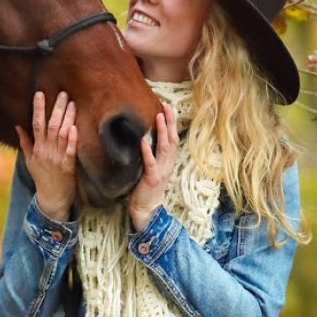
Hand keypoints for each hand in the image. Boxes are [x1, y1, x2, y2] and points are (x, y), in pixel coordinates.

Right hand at [16, 91, 77, 221]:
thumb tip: (17, 126)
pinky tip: (74, 127)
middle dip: (56, 108)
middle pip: (51, 125)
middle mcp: (46, 151)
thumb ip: (25, 142)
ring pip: (61, 134)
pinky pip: (70, 150)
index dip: (38, 108)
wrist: (52, 198)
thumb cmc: (41, 178)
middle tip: (62, 93)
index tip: (40, 93)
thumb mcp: (29, 160)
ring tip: (71, 103)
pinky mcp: (68, 166)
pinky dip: (71, 139)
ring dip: (67, 118)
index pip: (36, 124)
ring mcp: (57, 158)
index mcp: (37, 148)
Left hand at [129, 104, 178, 230]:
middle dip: (170, 122)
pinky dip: (147, 150)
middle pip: (172, 140)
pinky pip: (150, 162)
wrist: (147, 209)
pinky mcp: (151, 178)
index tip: (167, 108)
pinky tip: (143, 140)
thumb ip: (153, 155)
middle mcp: (168, 164)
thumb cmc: (147, 188)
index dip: (171, 123)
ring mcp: (161, 171)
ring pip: (164, 148)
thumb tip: (146, 136)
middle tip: (166, 106)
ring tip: (158, 116)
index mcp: (168, 161)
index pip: (173, 139)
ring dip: (161, 131)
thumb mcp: (153, 168)